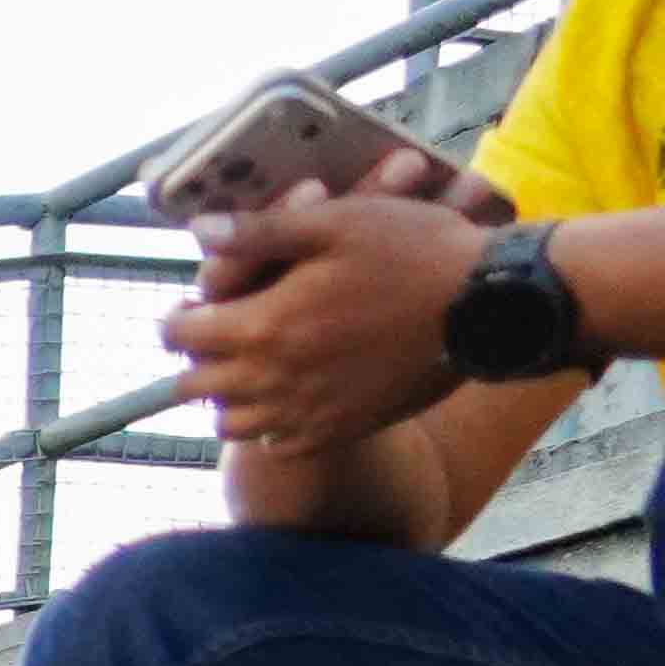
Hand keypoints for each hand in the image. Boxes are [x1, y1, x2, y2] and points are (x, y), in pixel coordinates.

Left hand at [165, 160, 506, 457]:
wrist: (490, 305)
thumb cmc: (416, 252)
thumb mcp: (337, 222)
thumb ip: (260, 230)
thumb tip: (198, 230)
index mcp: (264, 325)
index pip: (179, 335)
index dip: (176, 318)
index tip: (190, 308)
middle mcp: (275, 380)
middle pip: (194, 386)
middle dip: (195, 359)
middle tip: (215, 337)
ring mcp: (306, 413)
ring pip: (230, 423)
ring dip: (227, 397)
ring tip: (246, 368)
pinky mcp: (339, 432)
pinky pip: (278, 444)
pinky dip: (270, 426)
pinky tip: (288, 396)